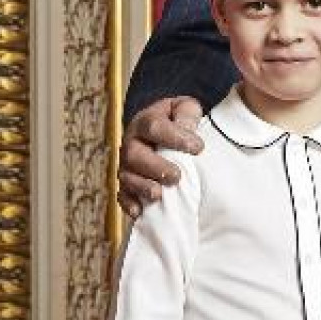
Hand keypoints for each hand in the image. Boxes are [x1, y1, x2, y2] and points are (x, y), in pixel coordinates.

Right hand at [116, 96, 204, 217]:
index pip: (153, 126)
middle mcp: (132, 142)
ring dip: (142, 186)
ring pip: (127, 176)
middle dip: (155, 167)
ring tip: (159, 194)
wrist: (163, 131)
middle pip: (134, 154)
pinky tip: (139, 211)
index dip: (174, 137)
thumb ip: (187, 114)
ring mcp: (128, 164)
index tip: (198, 148)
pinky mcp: (128, 183)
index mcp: (146, 121)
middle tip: (177, 176)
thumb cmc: (177, 120)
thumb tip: (188, 128)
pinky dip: (129, 203)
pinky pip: (122, 194)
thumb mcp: (185, 108)